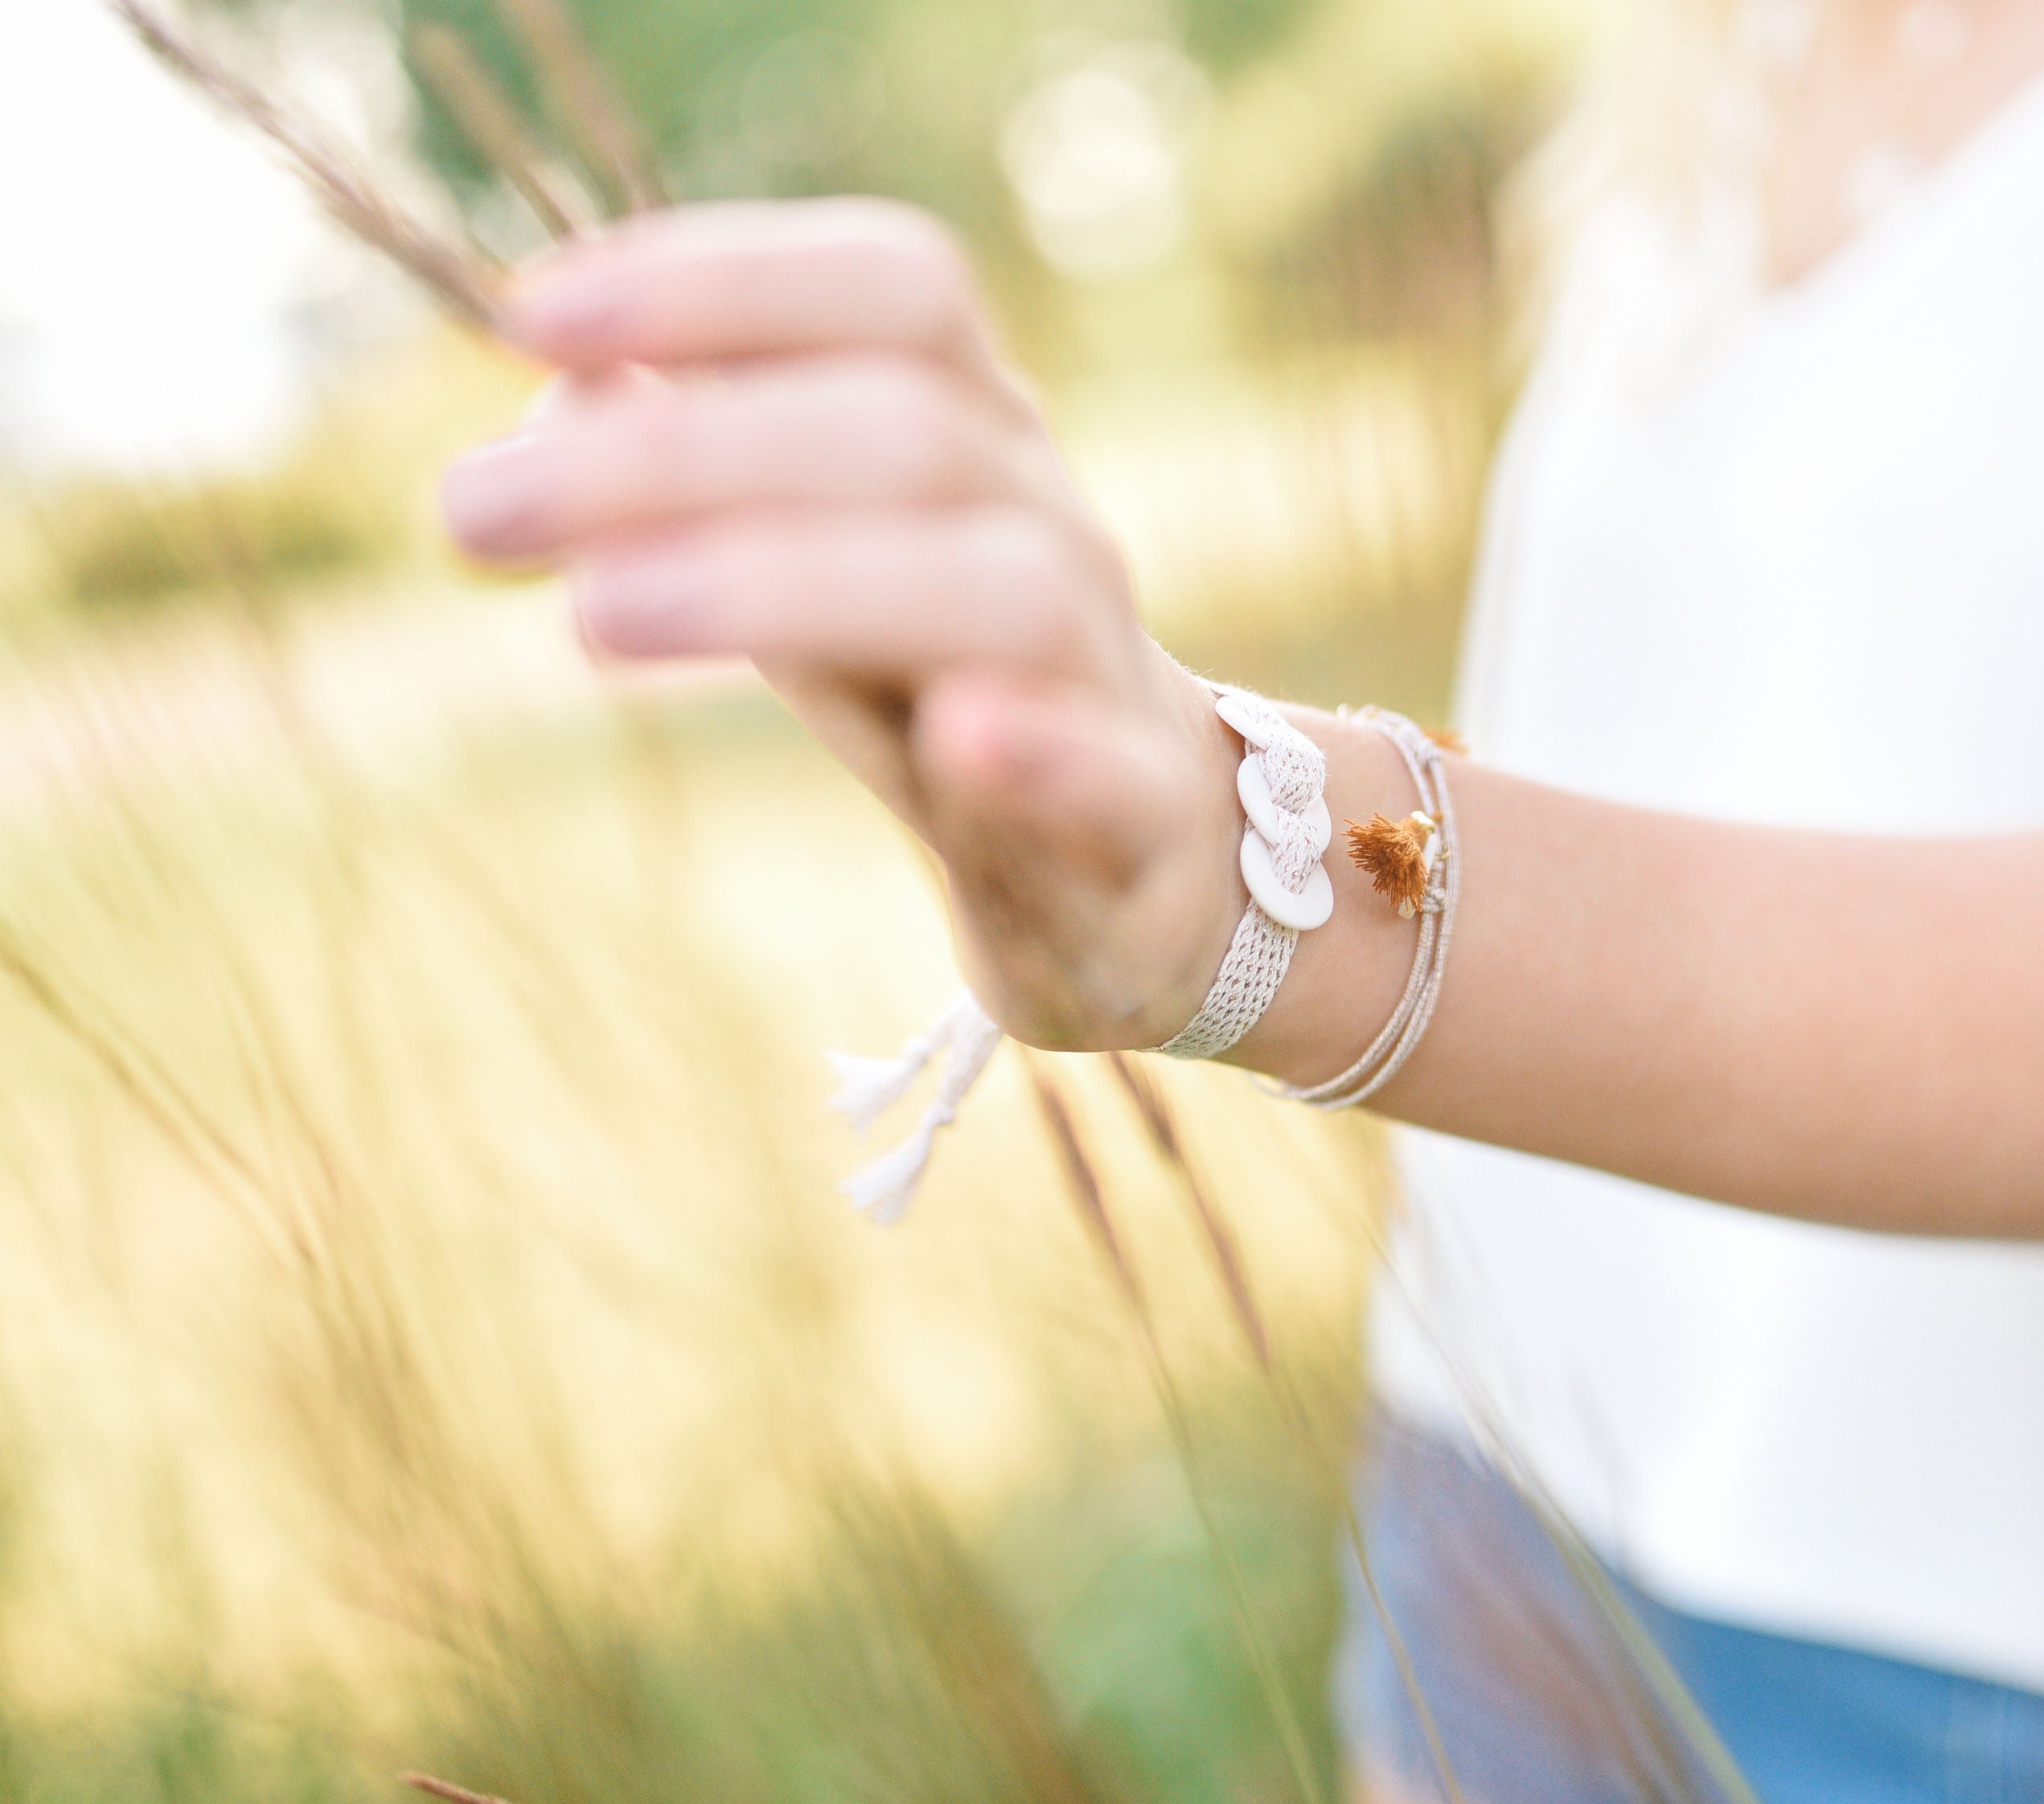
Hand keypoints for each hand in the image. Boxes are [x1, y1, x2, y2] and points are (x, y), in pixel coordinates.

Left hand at [439, 199, 1244, 1048]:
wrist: (1154, 866)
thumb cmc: (952, 688)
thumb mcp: (815, 567)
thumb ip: (702, 482)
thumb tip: (553, 388)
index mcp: (976, 434)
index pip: (896, 289)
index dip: (722, 277)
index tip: (526, 317)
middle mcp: (1047, 524)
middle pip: (907, 430)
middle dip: (680, 453)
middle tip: (469, 512)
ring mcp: (1103, 671)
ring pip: (1003, 584)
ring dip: (795, 579)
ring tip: (598, 619)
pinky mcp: (1140, 825)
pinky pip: (1114, 772)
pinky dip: (1042, 748)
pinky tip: (964, 739)